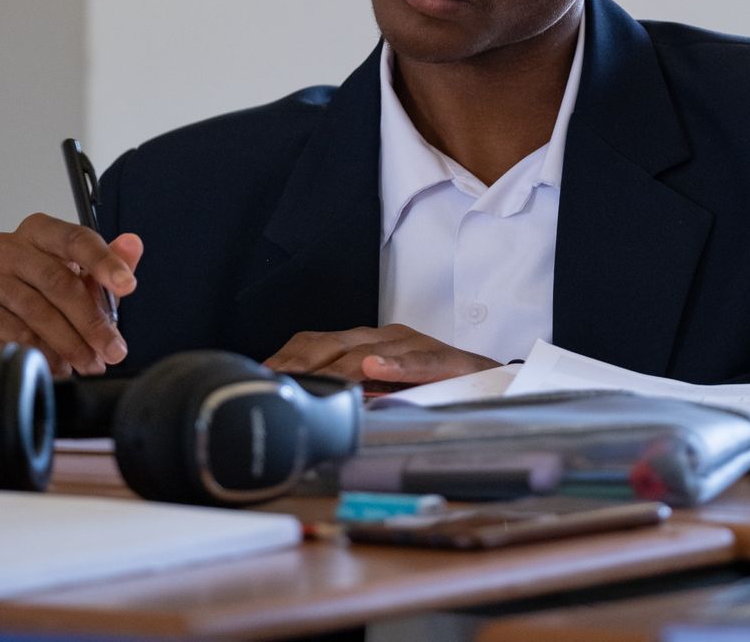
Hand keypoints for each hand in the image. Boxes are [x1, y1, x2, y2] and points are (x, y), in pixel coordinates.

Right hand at [0, 213, 142, 378]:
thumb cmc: (40, 302)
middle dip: (91, 320)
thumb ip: (109, 265)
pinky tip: (57, 365)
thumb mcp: (82, 283)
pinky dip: (41, 352)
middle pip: (58, 280)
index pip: (75, 239)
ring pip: (37, 310)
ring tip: (89, 363)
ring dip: (70, 343)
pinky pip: (13, 332)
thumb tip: (133, 244)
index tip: (127, 285)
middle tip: (112, 349)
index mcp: (38, 232)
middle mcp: (6, 247)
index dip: (104, 262)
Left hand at [261, 324, 498, 385]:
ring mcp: (413, 345)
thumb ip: (347, 395)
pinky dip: (395, 364)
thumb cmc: (430, 386)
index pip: (316, 344)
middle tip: (275, 382)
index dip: (287, 358)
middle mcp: (385, 337)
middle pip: (334, 344)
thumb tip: (304, 411)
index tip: (260, 376)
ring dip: (339, 366)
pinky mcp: (443, 359)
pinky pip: (417, 361)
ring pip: (369, 351)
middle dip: (301, 364)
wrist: (490, 380)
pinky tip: (376, 369)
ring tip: (313, 379)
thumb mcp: (378, 389)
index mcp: (366, 342)